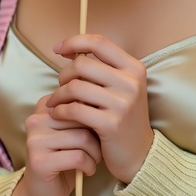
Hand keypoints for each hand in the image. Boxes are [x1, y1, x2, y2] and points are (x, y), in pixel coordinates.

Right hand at [11, 94, 102, 195]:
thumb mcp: (75, 131)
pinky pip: (78, 157)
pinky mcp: (39, 161)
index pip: (80, 101)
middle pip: (82, 118)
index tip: (96, 132)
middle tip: (98, 150)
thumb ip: (83, 115)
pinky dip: (89, 165)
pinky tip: (87, 171)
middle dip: (97, 136)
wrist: (44, 193)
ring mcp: (35, 140)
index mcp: (45, 107)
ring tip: (93, 161)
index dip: (94, 118)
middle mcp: (35, 120)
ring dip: (95, 153)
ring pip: (82, 138)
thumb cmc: (65, 158)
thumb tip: (105, 103)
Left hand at [46, 34, 153, 184]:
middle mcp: (131, 83)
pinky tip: (58, 114)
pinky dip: (60, 111)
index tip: (57, 49)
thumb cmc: (123, 117)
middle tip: (60, 87)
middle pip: (82, 64)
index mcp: (134, 68)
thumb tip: (70, 50)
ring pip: (75, 87)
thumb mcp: (122, 88)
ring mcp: (122, 103)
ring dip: (58, 95)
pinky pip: (74, 109)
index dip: (74, 42)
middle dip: (63, 74)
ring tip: (55, 102)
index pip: (99, 43)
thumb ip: (102, 69)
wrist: (140, 153)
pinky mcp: (111, 124)